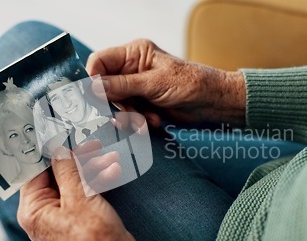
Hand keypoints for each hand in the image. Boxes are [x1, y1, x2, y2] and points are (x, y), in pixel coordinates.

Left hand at [17, 144, 144, 240]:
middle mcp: (45, 213)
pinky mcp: (81, 217)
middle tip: (93, 146)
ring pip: (74, 182)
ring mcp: (64, 215)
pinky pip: (85, 192)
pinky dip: (98, 181)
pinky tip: (112, 172)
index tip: (61, 137)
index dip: (49, 153)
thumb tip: (59, 151)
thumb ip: (67, 170)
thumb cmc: (93, 239)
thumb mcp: (78, 197)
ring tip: (109, 157)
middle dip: (78, 160)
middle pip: (57, 175)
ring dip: (93, 168)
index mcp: (33, 210)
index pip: (34, 172)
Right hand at [87, 39, 245, 126]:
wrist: (212, 103)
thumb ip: (122, 85)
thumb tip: (94, 87)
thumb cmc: (192, 83)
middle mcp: (132, 69)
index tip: (97, 97)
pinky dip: (137, 121)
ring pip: (115, 104)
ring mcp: (136, 87)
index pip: (100, 61)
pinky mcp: (142, 104)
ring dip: (128, 116)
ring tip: (145, 120)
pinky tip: (153, 120)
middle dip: (114, 104)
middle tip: (124, 114)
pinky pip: (128, 115)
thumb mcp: (155, 83)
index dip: (94, 79)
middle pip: (104, 87)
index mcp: (134, 53)